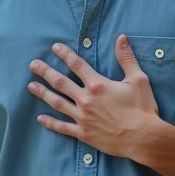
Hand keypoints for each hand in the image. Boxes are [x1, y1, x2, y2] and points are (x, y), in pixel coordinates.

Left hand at [27, 34, 160, 157]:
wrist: (143, 138)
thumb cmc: (142, 109)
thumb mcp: (138, 80)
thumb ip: (127, 58)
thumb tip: (121, 38)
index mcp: (98, 85)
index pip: (77, 65)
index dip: (65, 55)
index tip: (54, 48)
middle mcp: (86, 100)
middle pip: (61, 83)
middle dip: (46, 72)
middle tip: (33, 65)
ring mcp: (83, 117)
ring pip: (57, 103)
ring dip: (43, 94)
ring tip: (31, 86)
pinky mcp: (84, 133)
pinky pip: (62, 127)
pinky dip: (50, 123)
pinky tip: (40, 118)